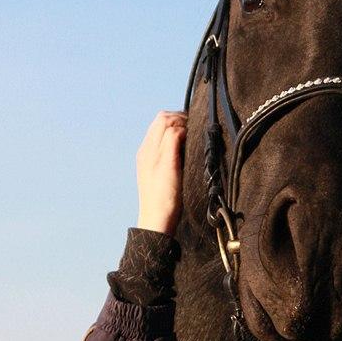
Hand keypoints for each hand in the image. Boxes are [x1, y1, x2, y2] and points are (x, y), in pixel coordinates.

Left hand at [136, 111, 187, 233]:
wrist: (157, 221)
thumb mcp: (169, 166)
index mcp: (148, 148)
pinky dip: (175, 140)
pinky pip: (164, 143)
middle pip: (162, 121)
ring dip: (177, 130)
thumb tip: (179, 126)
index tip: (194, 130)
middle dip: (179, 121)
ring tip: (190, 140)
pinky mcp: (154, 166)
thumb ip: (171, 141)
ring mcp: (149, 157)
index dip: (181, 119)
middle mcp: (146, 150)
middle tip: (194, 132)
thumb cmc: (165, 197)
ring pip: (163, 131)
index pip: (164, 119)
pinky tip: (184, 151)